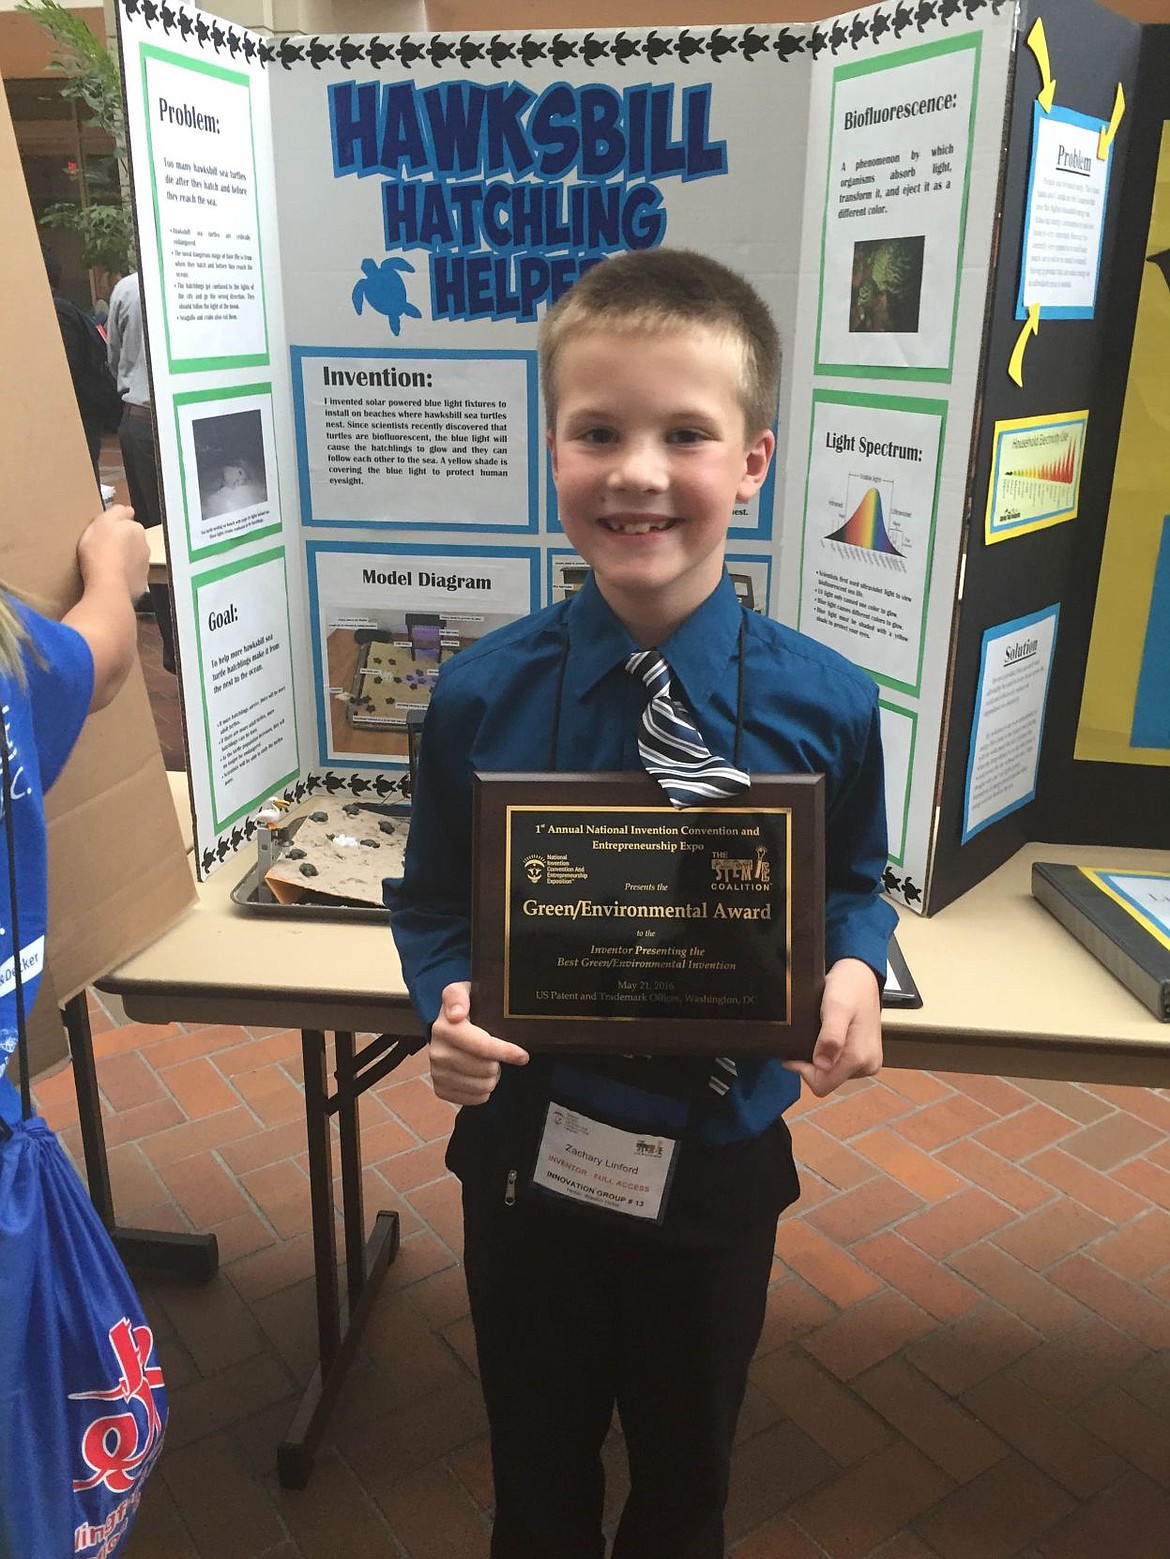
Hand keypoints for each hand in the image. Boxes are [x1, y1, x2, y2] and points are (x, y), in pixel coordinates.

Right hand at [76, 504, 147, 601]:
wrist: (107, 585)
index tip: (106, 531)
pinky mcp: (140, 583)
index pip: (128, 521)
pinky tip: (111, 578)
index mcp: (135, 529)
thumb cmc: (100, 553)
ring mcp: (144, 566)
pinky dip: (124, 577)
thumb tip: (126, 509)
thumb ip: (116, 512)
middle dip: (122, 544)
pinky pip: (132, 577)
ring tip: (106, 565)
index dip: (116, 526)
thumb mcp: (101, 522)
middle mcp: (144, 546)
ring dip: (124, 560)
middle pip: (132, 541)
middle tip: (103, 549)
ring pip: (134, 559)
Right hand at [428, 981, 528, 1106]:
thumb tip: (456, 1014)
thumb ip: (458, 995)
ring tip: (488, 1063)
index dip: (505, 1052)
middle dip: (497, 1063)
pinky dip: (483, 1091)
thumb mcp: (464, 992)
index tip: (522, 1055)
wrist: (449, 1027)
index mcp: (444, 1027)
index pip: (481, 1046)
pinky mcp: (440, 1089)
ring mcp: (436, 1072)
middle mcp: (436, 1051)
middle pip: (484, 1069)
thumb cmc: (466, 1009)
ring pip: (481, 1086)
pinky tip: (480, 1076)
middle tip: (497, 1054)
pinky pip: (473, 1099)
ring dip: (491, 1077)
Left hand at [783, 957, 881, 1098]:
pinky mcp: (866, 1057)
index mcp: (859, 1059)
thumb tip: (822, 1065)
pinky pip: (839, 1065)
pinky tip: (826, 1037)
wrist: (862, 976)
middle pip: (826, 1081)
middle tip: (806, 1036)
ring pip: (832, 1074)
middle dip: (811, 1064)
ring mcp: (868, 1063)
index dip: (803, 1071)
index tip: (793, 1051)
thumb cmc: (848, 987)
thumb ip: (830, 1037)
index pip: (822, 1085)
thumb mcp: (836, 1007)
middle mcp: (867, 1066)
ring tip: (817, 1034)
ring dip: (819, 1058)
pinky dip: (828, 1055)